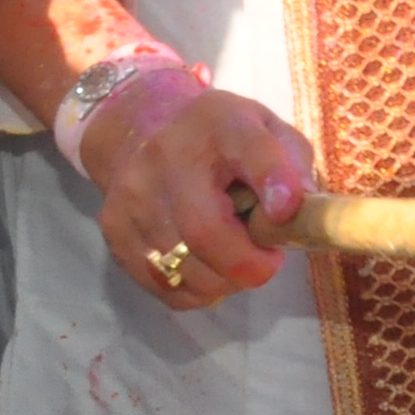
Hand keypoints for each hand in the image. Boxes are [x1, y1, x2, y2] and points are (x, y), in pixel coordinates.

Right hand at [89, 69, 310, 309]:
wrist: (141, 129)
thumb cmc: (219, 138)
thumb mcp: (265, 129)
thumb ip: (291, 164)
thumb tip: (300, 211)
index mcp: (218, 123)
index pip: (249, 148)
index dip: (272, 180)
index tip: (287, 211)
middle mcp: (164, 156)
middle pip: (206, 232)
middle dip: (249, 264)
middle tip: (268, 260)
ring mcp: (132, 196)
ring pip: (186, 270)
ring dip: (225, 280)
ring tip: (235, 257)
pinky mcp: (115, 230)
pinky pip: (166, 287)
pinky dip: (197, 291)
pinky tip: (206, 267)